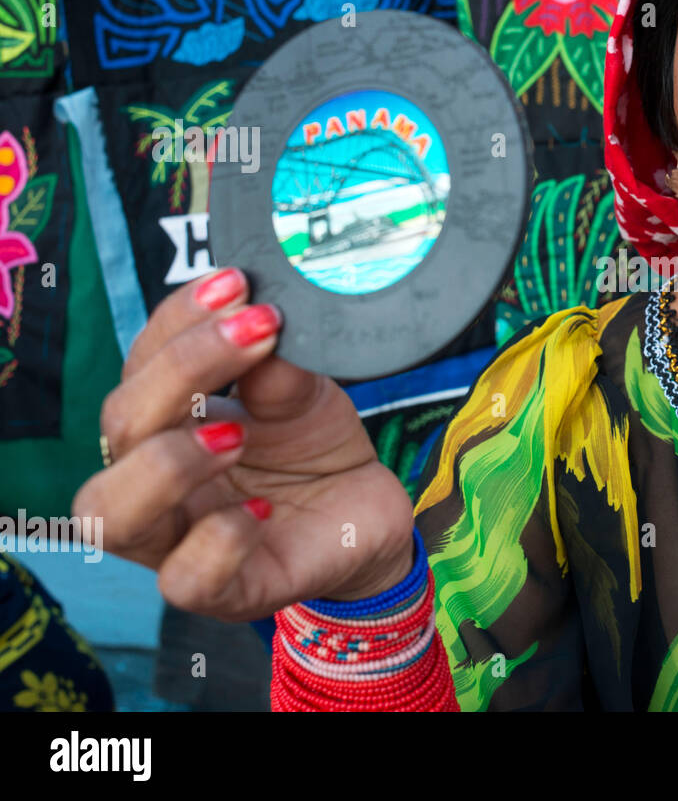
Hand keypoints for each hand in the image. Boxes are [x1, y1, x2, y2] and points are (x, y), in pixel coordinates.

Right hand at [74, 267, 417, 621]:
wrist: (370, 513)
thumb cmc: (315, 450)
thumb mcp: (306, 395)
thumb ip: (279, 368)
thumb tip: (260, 323)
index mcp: (167, 421)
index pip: (140, 364)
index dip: (178, 319)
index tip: (239, 284)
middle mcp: (156, 480)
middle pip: (118, 427)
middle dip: (182, 370)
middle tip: (258, 333)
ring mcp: (180, 539)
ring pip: (109, 512)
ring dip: (168, 461)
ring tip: (236, 432)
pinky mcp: (226, 590)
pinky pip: (183, 580)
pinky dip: (218, 540)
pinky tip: (262, 510)